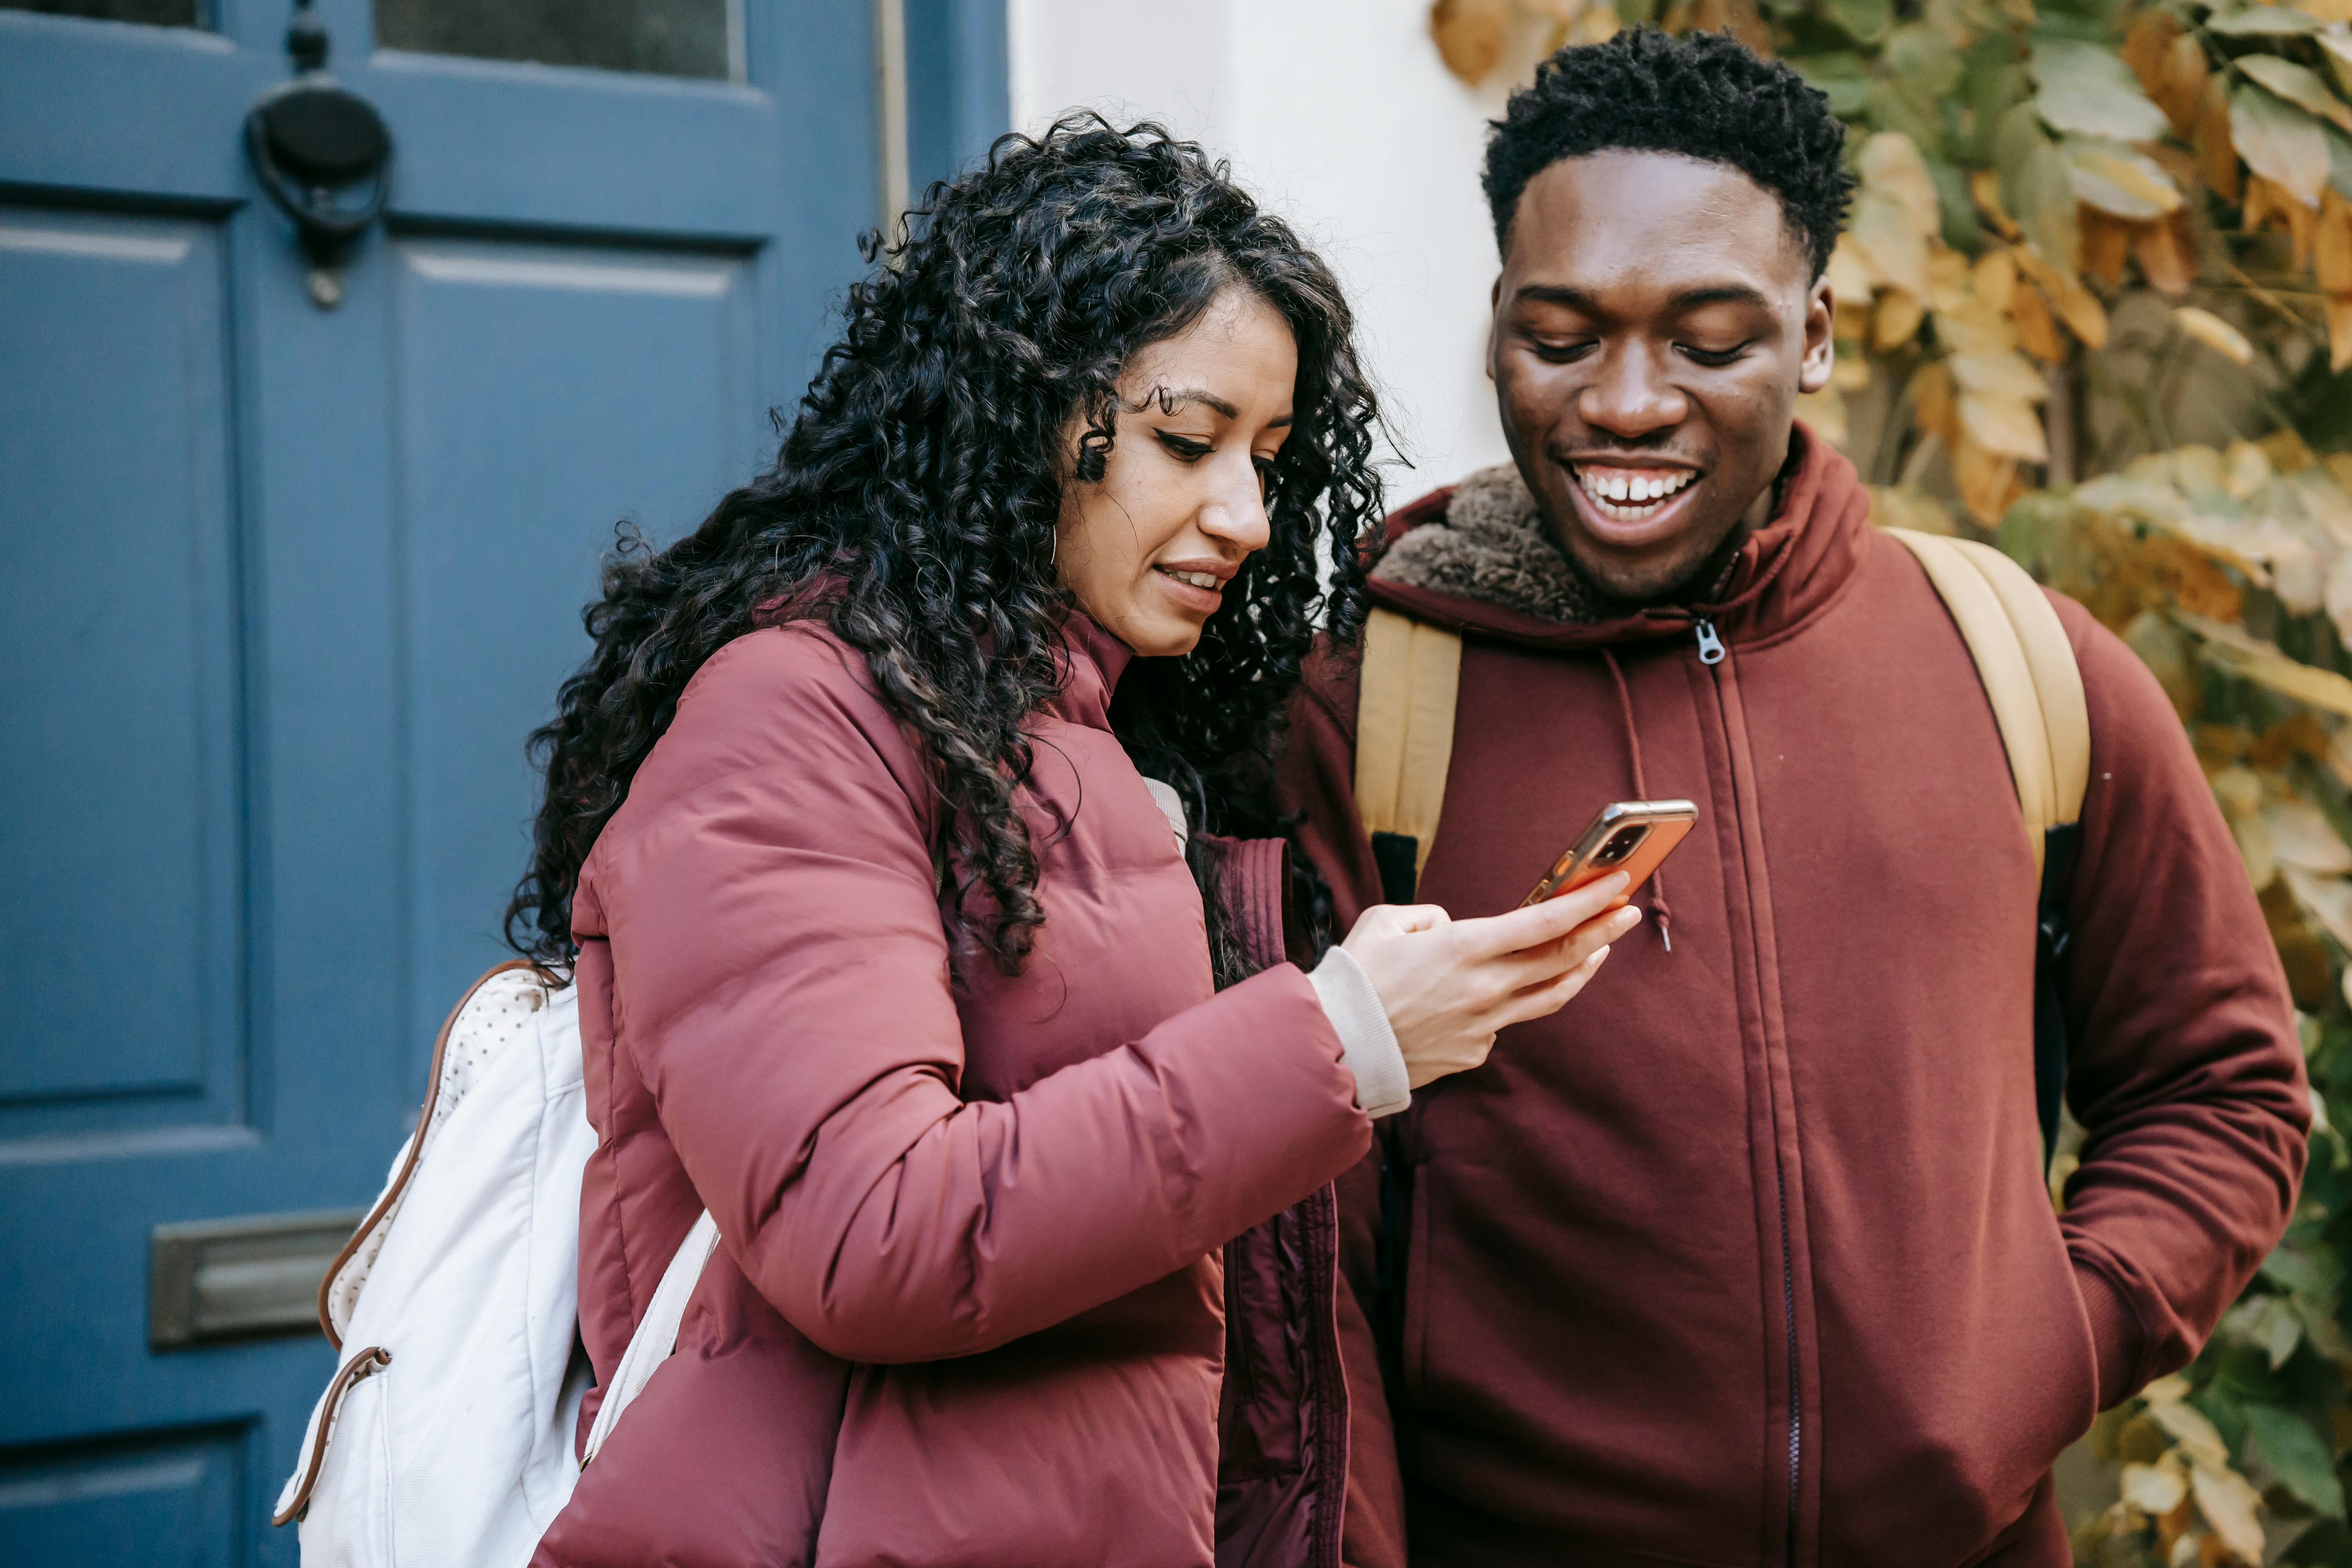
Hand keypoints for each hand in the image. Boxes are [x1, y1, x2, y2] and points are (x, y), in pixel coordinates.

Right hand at [1340, 875, 1638, 1088]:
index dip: (1589, 901)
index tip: (1619, 882)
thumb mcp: (1384, 923)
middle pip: (1562, 958)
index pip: (1546, 921)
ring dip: (1580, 968)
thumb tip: (1453, 928)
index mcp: (1464, 948)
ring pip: (1549, 994)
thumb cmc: (1355, 979)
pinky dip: (1507, 1001)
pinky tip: (1494, 993)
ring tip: (1598, 949)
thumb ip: (1428, 916)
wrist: (1335, 1047)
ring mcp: (1485, 1025)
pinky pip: (1503, 1020)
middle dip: (1603, 930)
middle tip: (1628, 910)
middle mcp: (1485, 988)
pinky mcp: (1475, 1051)